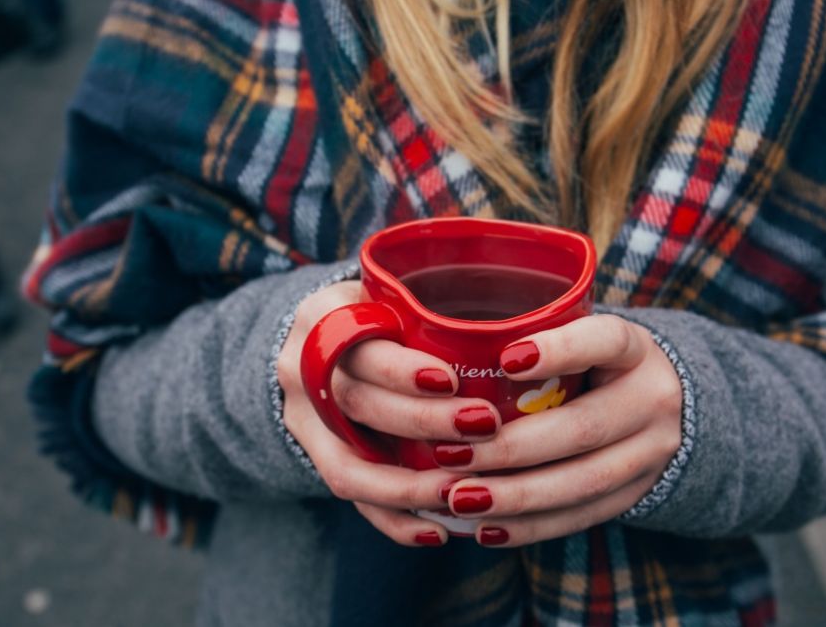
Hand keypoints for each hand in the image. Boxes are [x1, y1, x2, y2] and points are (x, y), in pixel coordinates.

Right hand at [276, 280, 503, 546]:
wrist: (320, 343)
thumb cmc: (381, 313)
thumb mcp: (393, 293)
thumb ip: (432, 308)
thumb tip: (524, 330)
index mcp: (323, 316)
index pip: (357, 344)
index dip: (401, 369)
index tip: (452, 380)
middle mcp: (301, 368)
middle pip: (356, 403)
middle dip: (422, 422)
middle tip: (484, 426)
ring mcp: (302, 420)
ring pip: (347, 465)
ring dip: (409, 486)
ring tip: (463, 493)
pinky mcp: (314, 458)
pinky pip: (351, 499)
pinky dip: (395, 520)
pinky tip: (438, 531)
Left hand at [437, 315, 683, 546]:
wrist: (667, 406)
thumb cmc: (594, 363)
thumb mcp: (582, 336)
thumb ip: (534, 338)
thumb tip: (447, 348)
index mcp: (635, 350)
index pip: (606, 341)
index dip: (560, 350)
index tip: (505, 359)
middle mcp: (652, 400)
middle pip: (583, 428)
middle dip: (511, 448)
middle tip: (450, 455)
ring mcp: (651, 453)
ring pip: (583, 482)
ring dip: (515, 496)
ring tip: (460, 498)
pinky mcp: (637, 494)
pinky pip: (581, 516)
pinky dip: (530, 526)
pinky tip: (485, 528)